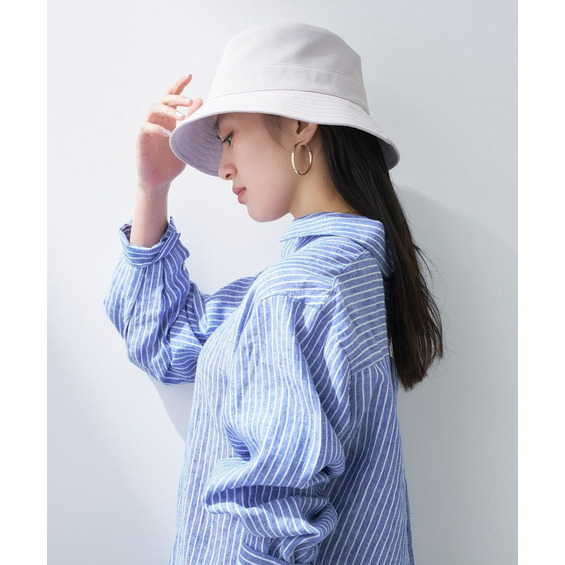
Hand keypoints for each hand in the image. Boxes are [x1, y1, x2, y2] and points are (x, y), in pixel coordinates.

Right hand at [136, 75, 202, 192]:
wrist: (159, 181)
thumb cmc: (172, 161)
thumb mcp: (186, 141)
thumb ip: (192, 122)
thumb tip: (200, 101)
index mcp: (169, 120)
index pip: (172, 98)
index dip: (179, 85)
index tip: (189, 76)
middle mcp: (158, 121)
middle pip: (164, 100)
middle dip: (176, 97)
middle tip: (189, 101)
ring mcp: (148, 129)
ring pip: (153, 109)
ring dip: (167, 110)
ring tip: (181, 117)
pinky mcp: (142, 141)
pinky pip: (146, 128)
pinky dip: (156, 129)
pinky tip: (168, 134)